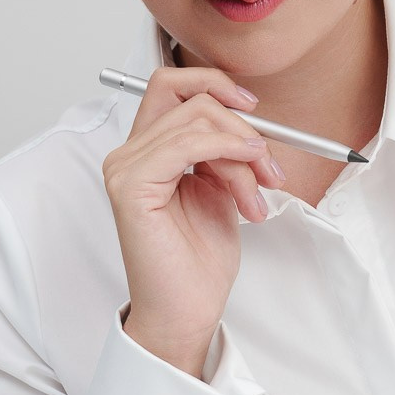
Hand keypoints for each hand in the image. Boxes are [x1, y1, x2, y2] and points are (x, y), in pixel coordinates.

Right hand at [102, 63, 284, 370]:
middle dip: (243, 127)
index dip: (216, 85)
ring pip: (197, 121)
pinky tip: (247, 181)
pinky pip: (187, 144)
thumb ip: (225, 152)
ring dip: (243, 152)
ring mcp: (125, 168)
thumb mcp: (221, 190)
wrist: (187, 309)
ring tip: (259, 194)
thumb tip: (251, 125)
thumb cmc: (199, 260)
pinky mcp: (131, 186)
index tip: (255, 110)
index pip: (172, 85)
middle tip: (269, 166)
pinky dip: (227, 153)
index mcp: (147, 150)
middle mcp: (128, 153)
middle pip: (189, 99)